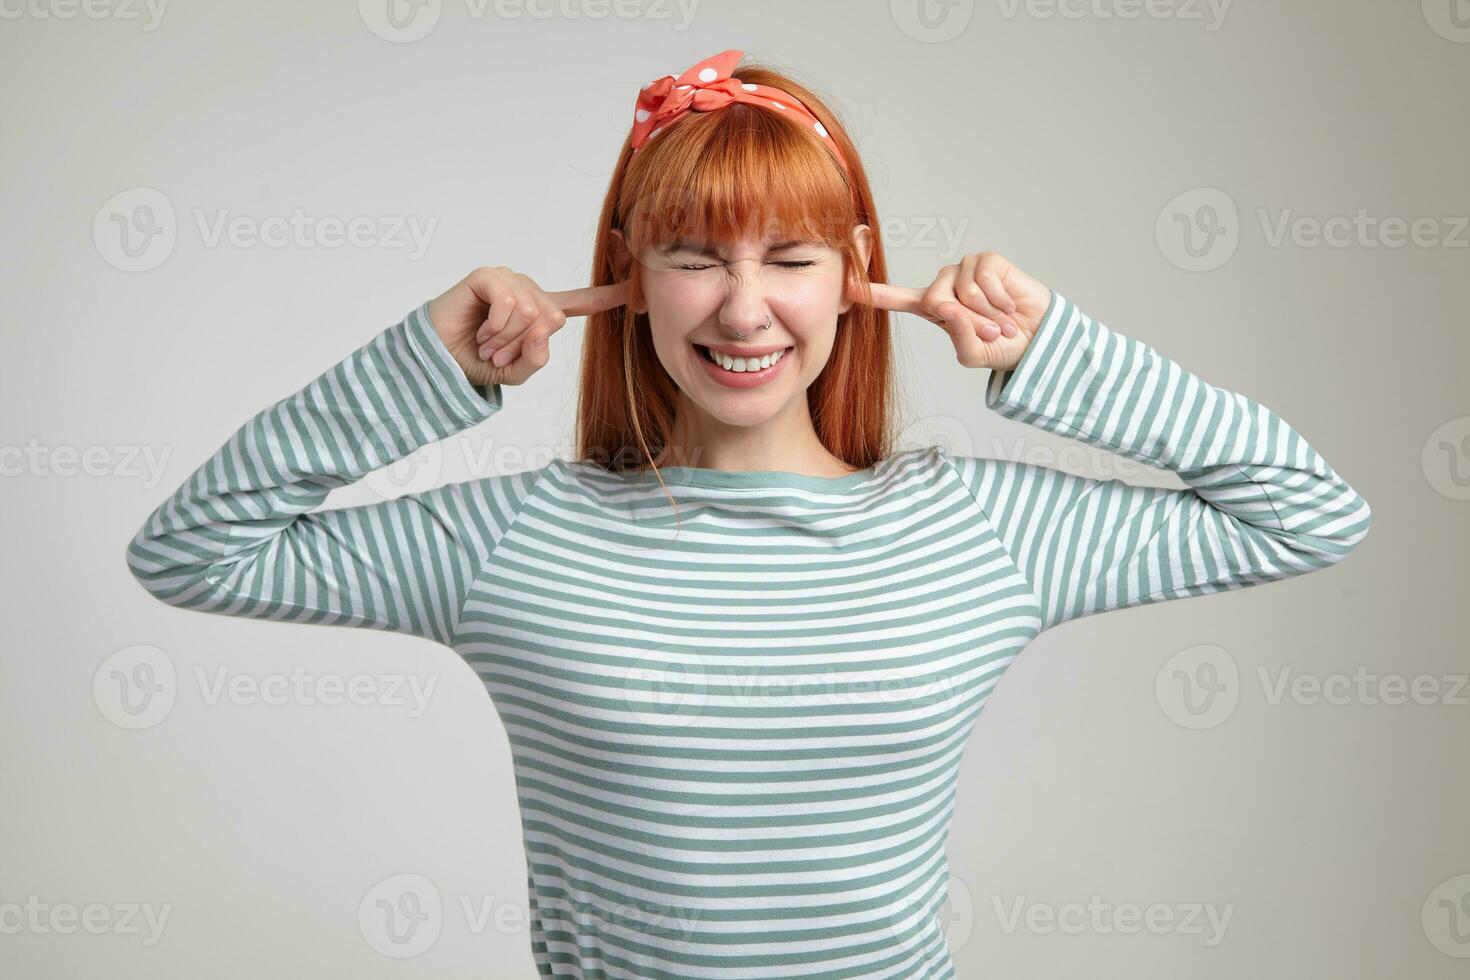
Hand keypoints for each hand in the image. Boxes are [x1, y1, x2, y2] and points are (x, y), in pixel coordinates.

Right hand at [425, 266, 627, 386]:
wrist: (439, 358)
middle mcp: (530, 292)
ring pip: (531, 312)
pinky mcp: (489, 276)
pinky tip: (481, 330)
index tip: (634, 287)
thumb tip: (546, 327)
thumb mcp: (516, 372)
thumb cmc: (476, 361)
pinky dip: (496, 325)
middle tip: (498, 354)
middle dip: (523, 345)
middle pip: (552, 318)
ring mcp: (510, 281)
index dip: (608, 295)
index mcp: (542, 312)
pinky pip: (510, 301)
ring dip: (506, 338)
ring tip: (487, 344)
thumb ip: (537, 358)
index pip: (583, 301)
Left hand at [859, 251, 1051, 370]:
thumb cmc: (1003, 346)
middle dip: (966, 323)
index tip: (848, 284)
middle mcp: (945, 285)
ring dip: (987, 315)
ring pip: (962, 292)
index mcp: (933, 309)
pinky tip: (1009, 307)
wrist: (1039, 340)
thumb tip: (946, 304)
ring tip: (1001, 322)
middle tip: (988, 333)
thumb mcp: (974, 353)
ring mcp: (965, 270)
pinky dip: (999, 301)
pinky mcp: (987, 261)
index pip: (897, 298)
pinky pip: (983, 280)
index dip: (874, 293)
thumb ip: (957, 335)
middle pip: (934, 299)